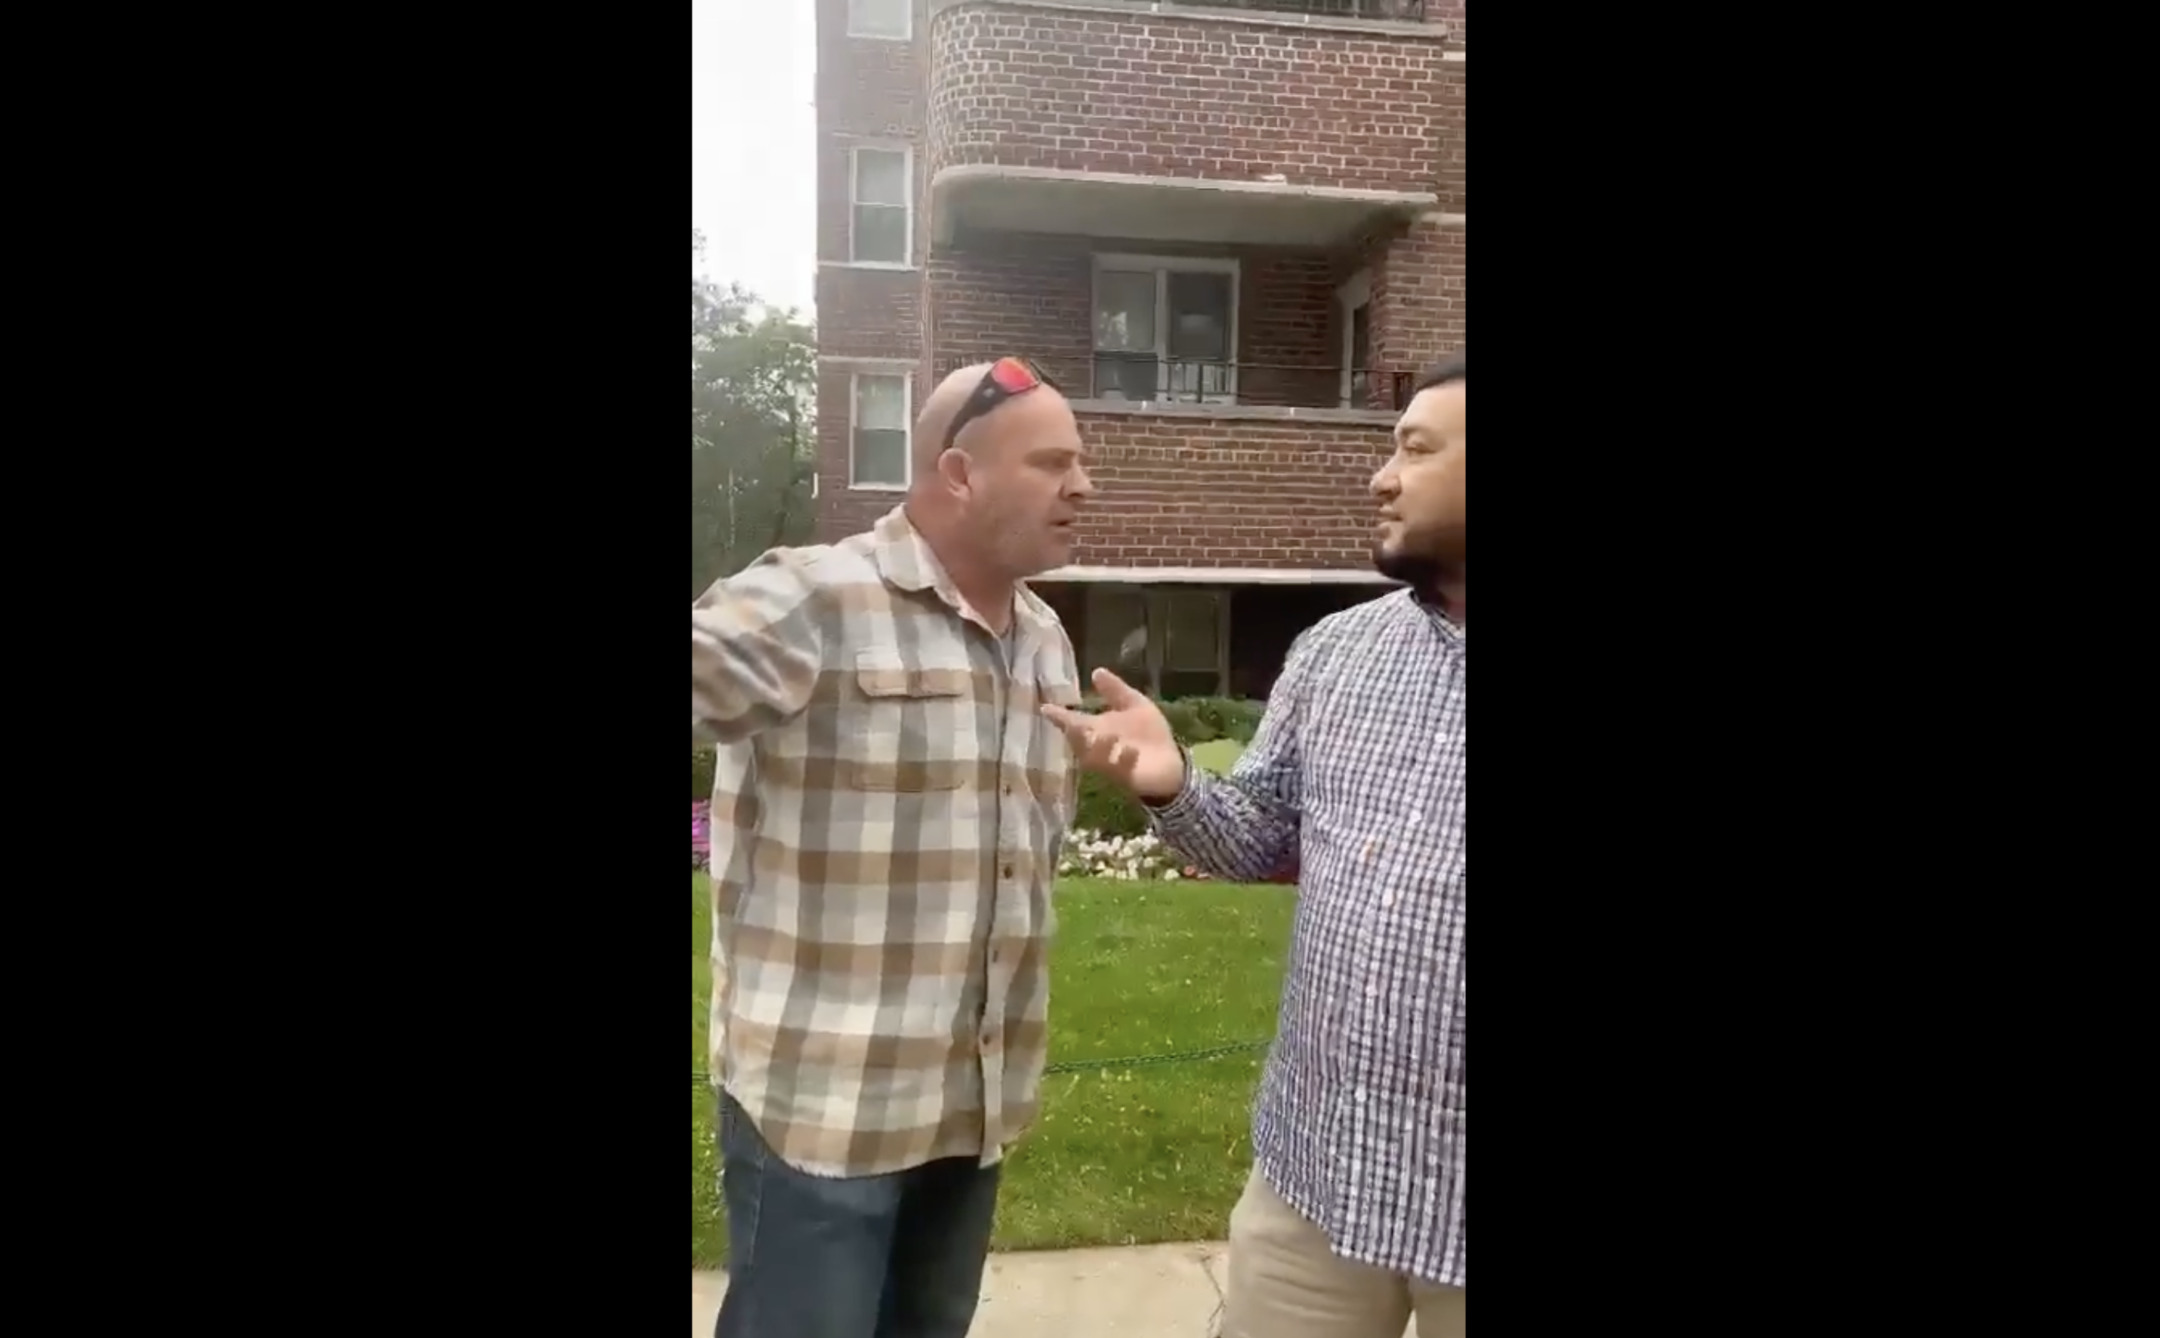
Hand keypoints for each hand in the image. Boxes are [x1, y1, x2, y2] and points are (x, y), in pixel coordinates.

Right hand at [1040, 668, 1186, 800]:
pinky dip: (1123, 758)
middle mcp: (1097, 745)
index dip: (1058, 715)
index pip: (1071, 720)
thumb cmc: (1148, 734)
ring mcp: (1109, 761)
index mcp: (1096, 727)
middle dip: (1074, 731)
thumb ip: (1115, 690)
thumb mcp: (1134, 705)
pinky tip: (1131, 751)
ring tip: (1106, 735)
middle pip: (1078, 738)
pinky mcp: (1125, 774)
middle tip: (1070, 723)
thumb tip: (1096, 671)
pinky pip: (1118, 767)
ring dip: (1099, 744)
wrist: (1169, 763)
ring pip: (1094, 754)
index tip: (1045, 707)